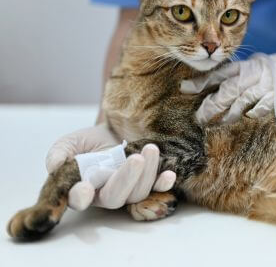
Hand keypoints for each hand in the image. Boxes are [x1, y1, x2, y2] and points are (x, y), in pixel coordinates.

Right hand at [46, 124, 175, 209]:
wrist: (114, 128)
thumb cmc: (89, 141)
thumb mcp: (69, 143)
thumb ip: (58, 155)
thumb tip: (54, 166)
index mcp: (83, 188)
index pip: (79, 199)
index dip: (81, 196)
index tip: (84, 187)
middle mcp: (106, 193)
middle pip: (115, 197)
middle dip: (126, 179)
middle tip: (136, 159)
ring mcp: (129, 188)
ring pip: (138, 191)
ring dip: (147, 174)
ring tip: (151, 150)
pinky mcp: (148, 181)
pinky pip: (157, 189)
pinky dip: (164, 184)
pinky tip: (170, 174)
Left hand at [181, 32, 275, 123]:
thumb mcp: (267, 67)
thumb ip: (247, 77)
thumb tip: (220, 92)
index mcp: (252, 65)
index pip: (221, 72)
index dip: (202, 80)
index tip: (184, 88)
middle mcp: (259, 72)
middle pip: (228, 88)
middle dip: (211, 104)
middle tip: (198, 119)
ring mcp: (274, 81)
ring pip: (244, 98)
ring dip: (229, 113)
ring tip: (216, 126)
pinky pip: (270, 103)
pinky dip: (258, 112)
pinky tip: (248, 121)